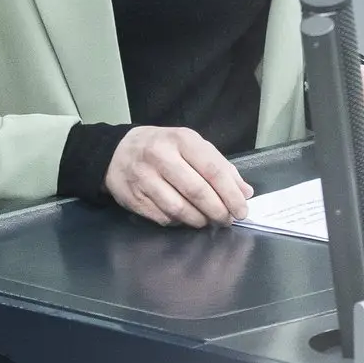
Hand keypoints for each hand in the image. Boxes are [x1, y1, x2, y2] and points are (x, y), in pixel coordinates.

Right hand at [104, 127, 254, 227]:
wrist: (118, 151)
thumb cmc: (164, 148)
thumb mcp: (192, 146)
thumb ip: (220, 167)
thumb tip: (245, 192)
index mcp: (182, 140)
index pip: (213, 170)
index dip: (231, 194)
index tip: (242, 210)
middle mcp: (161, 157)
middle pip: (197, 191)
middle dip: (218, 211)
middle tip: (227, 220)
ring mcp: (144, 178)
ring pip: (179, 209)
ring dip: (200, 220)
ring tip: (208, 221)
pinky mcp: (134, 198)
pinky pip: (164, 218)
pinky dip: (180, 222)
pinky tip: (186, 218)